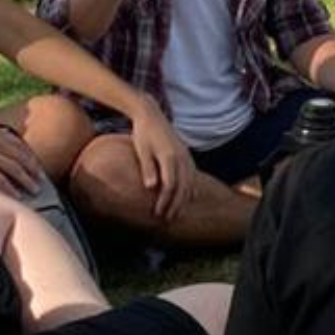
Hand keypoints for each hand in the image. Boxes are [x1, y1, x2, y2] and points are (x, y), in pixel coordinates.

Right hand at [0, 118, 41, 194]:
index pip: (22, 146)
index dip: (32, 158)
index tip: (38, 167)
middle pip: (23, 159)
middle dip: (34, 171)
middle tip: (42, 181)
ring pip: (16, 170)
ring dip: (27, 181)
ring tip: (35, 191)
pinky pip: (0, 180)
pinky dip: (11, 188)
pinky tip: (17, 195)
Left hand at [123, 101, 192, 223]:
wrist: (152, 115)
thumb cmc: (143, 133)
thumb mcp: (142, 150)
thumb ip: (148, 168)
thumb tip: (151, 188)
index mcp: (170, 156)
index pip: (170, 185)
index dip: (165, 201)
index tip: (157, 213)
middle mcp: (181, 157)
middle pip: (183, 187)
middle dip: (175, 205)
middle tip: (167, 219)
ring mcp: (186, 156)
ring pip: (190, 183)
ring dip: (184, 200)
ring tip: (176, 213)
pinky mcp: (187, 155)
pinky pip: (192, 176)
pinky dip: (190, 189)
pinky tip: (187, 198)